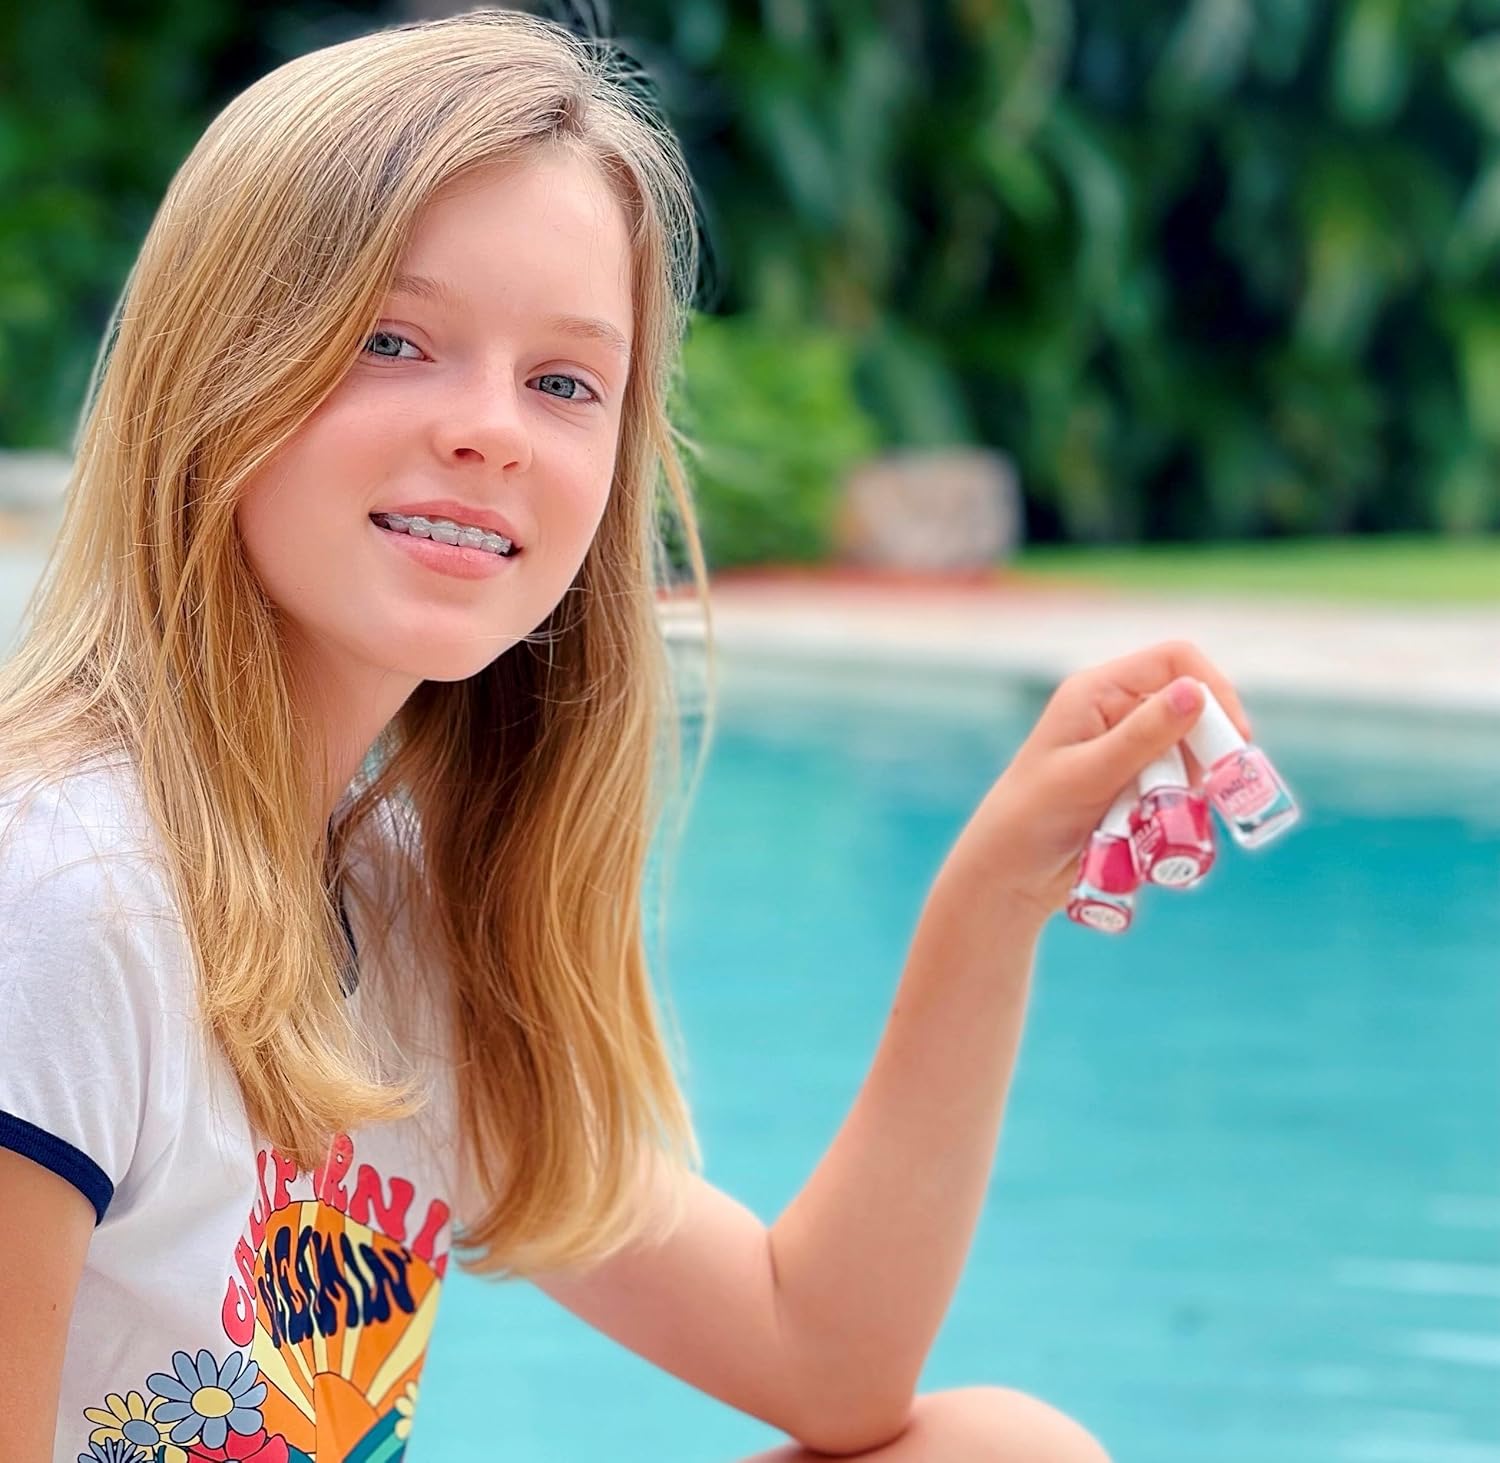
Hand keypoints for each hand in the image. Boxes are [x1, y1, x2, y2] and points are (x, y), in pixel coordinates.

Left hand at [944, 640, 1255, 927]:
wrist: (1009, 875)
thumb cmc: (1032, 817)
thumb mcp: (1089, 774)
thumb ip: (1142, 736)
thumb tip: (1196, 692)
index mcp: (1096, 692)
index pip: (1174, 661)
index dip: (1212, 689)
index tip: (1236, 737)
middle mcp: (1114, 712)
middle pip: (1191, 709)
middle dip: (1208, 748)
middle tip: (1215, 789)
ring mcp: (1126, 750)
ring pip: (1190, 754)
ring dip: (1191, 785)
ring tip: (1164, 815)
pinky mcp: (1134, 786)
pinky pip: (1179, 786)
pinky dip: (1180, 806)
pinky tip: (1159, 829)